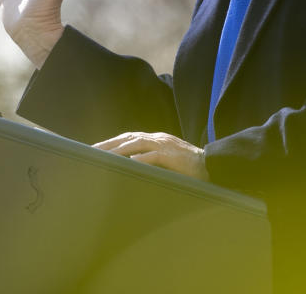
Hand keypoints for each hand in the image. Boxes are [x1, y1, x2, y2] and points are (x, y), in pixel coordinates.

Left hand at [94, 132, 208, 180]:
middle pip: (128, 138)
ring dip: (118, 150)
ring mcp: (165, 146)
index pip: (129, 137)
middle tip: (91, 152)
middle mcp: (158, 138)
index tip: (97, 149)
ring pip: (136, 144)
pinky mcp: (172, 156)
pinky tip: (128, 163)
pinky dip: (140, 160)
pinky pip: (153, 157)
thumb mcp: (167, 160)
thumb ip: (152, 160)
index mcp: (156, 139)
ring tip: (103, 156)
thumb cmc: (189, 167)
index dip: (112, 142)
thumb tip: (133, 167)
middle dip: (108, 144)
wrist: (213, 165)